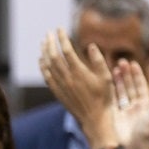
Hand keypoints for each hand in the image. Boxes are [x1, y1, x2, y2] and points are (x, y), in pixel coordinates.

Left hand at [39, 28, 117, 148]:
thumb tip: (90, 45)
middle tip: (49, 32)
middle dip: (50, 43)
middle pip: (54, 57)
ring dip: (45, 53)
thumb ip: (98, 61)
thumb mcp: (106, 77)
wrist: (95, 118)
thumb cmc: (105, 97)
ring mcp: (61, 86)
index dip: (62, 39)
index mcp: (79, 72)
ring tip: (43, 42)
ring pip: (48, 66)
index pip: (67, 51)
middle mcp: (67, 78)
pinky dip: (43, 67)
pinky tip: (41, 60)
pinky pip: (47, 78)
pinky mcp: (58, 93)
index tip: (60, 29)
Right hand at [112, 60, 148, 148]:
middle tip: (121, 61)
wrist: (134, 147)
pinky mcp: (112, 115)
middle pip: (129, 86)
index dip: (137, 74)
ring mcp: (122, 110)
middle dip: (126, 74)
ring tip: (114, 68)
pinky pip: (110, 100)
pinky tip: (107, 81)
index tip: (132, 63)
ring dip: (117, 79)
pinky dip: (109, 91)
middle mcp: (133, 105)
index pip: (140, 85)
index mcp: (144, 104)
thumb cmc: (146, 131)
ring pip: (119, 91)